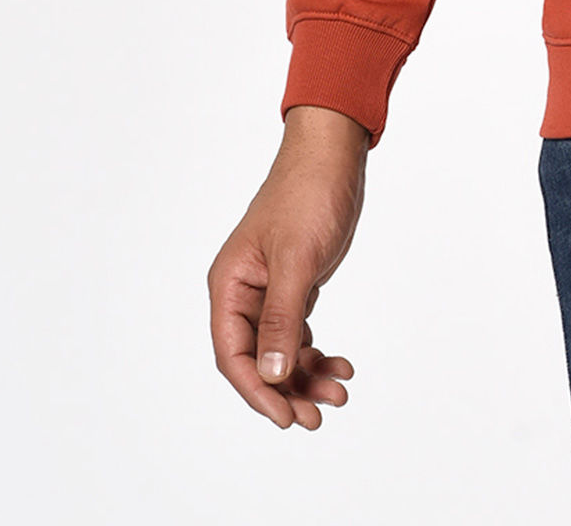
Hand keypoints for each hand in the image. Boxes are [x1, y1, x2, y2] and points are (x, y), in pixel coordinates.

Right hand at [208, 106, 368, 428]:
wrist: (334, 155)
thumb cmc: (308, 195)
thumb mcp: (296, 259)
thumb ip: (281, 317)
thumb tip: (269, 374)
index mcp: (230, 285)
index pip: (233, 354)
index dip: (257, 390)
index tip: (286, 416)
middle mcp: (244, 292)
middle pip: (257, 360)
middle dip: (286, 390)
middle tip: (318, 415)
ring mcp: (270, 290)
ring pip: (281, 350)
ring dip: (307, 374)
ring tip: (340, 392)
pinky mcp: (294, 284)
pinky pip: (298, 331)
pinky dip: (316, 351)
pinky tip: (341, 364)